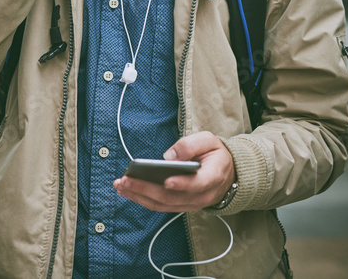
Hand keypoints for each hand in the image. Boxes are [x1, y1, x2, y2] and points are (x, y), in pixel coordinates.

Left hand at [113, 131, 236, 212]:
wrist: (227, 174)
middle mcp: (203, 195)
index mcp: (213, 177)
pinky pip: (161, 206)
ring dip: (140, 196)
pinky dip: (143, 199)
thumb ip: (191, 145)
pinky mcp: (182, 206)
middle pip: (173, 197)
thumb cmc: (215, 154)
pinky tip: (128, 191)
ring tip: (121, 186)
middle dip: (146, 189)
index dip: (182, 184)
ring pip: (164, 205)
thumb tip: (169, 156)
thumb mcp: (209, 141)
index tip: (166, 181)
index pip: (197, 183)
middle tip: (126, 180)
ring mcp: (192, 204)